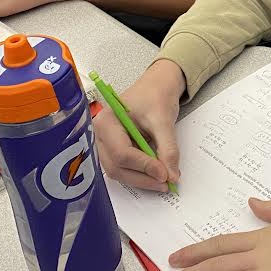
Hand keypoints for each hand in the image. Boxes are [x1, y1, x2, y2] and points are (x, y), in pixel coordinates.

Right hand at [96, 59, 185, 191]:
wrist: (156, 86)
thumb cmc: (155, 96)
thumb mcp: (164, 121)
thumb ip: (168, 149)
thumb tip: (171, 175)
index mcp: (107, 122)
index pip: (122, 153)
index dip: (144, 166)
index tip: (165, 174)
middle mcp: (100, 135)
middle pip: (116, 167)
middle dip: (142, 178)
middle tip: (166, 183)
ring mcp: (105, 144)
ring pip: (118, 171)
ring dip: (141, 179)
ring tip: (163, 181)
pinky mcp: (113, 150)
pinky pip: (123, 168)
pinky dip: (139, 174)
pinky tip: (155, 175)